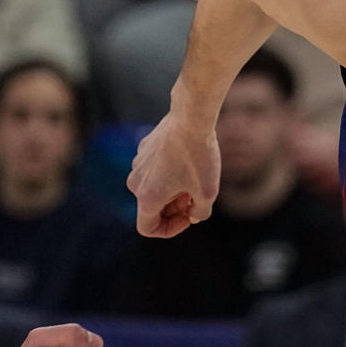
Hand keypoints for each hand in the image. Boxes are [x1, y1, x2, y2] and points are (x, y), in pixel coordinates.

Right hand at [128, 111, 220, 237]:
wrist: (191, 116)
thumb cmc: (199, 156)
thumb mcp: (209, 194)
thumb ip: (200, 214)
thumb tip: (192, 216)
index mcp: (147, 197)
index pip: (147, 229)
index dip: (169, 230)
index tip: (188, 217)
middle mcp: (136, 182)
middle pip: (152, 208)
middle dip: (175, 208)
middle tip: (196, 197)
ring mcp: (138, 163)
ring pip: (154, 188)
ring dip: (173, 191)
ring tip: (195, 179)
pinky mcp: (144, 149)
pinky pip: (155, 171)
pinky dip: (170, 174)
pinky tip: (189, 161)